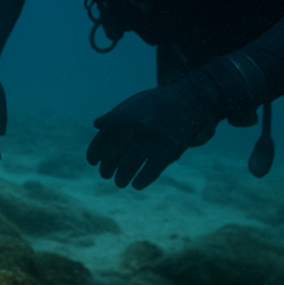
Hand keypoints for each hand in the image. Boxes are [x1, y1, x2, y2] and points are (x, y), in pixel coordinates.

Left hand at [86, 75, 223, 188]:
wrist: (189, 99)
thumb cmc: (157, 103)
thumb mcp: (132, 103)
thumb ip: (114, 115)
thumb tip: (95, 125)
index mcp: (120, 118)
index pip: (100, 142)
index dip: (94, 155)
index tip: (94, 162)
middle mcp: (132, 129)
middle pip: (112, 157)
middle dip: (107, 169)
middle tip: (107, 175)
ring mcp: (149, 140)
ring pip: (128, 167)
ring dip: (122, 178)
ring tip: (121, 182)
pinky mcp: (167, 151)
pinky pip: (149, 172)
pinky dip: (141, 181)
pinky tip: (137, 184)